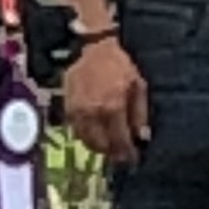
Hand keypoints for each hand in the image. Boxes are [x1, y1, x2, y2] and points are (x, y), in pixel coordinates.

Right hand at [62, 34, 150, 163]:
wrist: (94, 49)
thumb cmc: (120, 66)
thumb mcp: (138, 86)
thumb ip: (140, 114)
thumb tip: (142, 138)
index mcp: (112, 107)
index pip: (119, 140)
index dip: (127, 153)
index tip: (133, 159)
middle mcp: (92, 113)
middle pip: (101, 146)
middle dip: (113, 153)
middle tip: (121, 154)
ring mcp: (77, 112)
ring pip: (87, 141)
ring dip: (99, 147)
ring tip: (109, 145)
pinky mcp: (67, 108)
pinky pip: (76, 131)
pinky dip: (87, 136)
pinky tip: (97, 132)